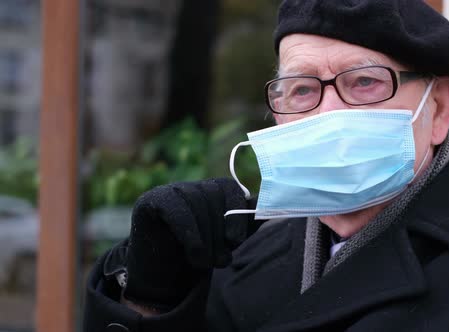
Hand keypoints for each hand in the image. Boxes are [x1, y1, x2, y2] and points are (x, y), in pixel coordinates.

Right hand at [103, 178, 262, 310]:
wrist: (164, 275)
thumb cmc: (201, 254)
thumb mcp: (228, 238)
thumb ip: (250, 221)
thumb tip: (282, 206)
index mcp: (214, 190)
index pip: (231, 188)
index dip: (237, 214)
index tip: (236, 241)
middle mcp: (193, 185)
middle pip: (213, 200)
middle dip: (219, 236)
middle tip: (220, 261)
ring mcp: (170, 190)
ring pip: (196, 207)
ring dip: (204, 241)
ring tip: (204, 263)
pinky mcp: (151, 201)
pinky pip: (177, 211)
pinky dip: (190, 235)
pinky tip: (194, 255)